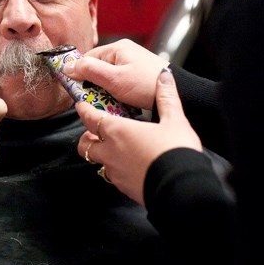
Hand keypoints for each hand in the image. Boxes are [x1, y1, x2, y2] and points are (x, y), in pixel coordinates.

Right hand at [62, 38, 168, 109]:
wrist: (181, 94)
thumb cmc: (146, 85)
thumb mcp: (114, 79)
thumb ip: (89, 71)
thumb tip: (67, 66)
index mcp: (117, 48)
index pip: (87, 59)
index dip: (80, 76)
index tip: (78, 92)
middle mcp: (125, 53)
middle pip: (98, 70)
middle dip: (96, 87)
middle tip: (99, 100)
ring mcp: (133, 65)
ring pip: (109, 80)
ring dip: (108, 93)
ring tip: (115, 103)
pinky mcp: (139, 77)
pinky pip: (120, 85)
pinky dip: (119, 95)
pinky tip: (124, 103)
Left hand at [77, 68, 201, 204]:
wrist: (182, 188)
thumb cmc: (175, 151)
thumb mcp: (174, 119)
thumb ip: (166, 97)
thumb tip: (164, 76)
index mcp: (117, 131)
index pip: (91, 118)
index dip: (84, 110)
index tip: (81, 105)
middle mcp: (110, 152)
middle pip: (86, 143)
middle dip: (87, 136)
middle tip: (95, 131)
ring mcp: (115, 172)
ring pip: (97, 161)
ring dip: (100, 153)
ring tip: (111, 148)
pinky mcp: (124, 188)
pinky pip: (112, 176)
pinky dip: (114, 169)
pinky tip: (128, 166)